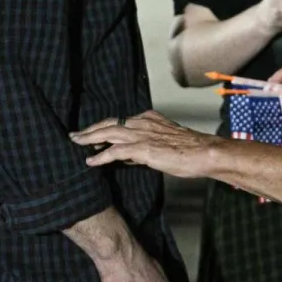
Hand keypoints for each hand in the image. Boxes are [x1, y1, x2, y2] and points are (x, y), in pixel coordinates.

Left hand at [72, 110, 223, 179]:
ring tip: (76, 144)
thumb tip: (128, 156)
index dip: (103, 127)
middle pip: (109, 124)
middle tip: (75, 136)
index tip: (91, 134)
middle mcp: (143, 123)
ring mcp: (143, 135)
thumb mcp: (165, 144)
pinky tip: (91, 162)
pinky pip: (115, 151)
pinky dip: (101, 157)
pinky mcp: (143, 148)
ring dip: (89, 139)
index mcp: (150, 119)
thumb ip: (145, 146)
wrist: (205, 153)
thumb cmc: (190, 151)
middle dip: (90, 130)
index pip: (121, 121)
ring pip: (108, 133)